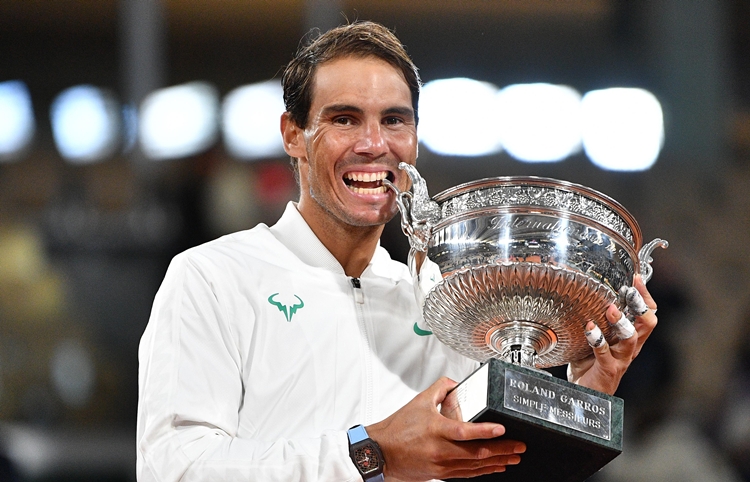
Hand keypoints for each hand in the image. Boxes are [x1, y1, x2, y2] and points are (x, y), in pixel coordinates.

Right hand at [366, 377, 525, 481]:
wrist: (381, 452)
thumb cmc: (397, 429)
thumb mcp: (419, 401)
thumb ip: (440, 388)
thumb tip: (456, 383)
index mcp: (435, 429)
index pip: (465, 431)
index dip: (485, 431)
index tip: (502, 429)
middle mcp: (440, 450)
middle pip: (477, 452)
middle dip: (502, 450)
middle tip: (519, 446)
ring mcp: (442, 465)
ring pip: (475, 466)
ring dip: (497, 462)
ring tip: (514, 457)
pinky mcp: (441, 474)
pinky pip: (467, 474)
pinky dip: (483, 470)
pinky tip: (495, 467)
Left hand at [568, 275, 657, 394]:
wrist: (585, 394)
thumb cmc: (590, 365)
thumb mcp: (596, 339)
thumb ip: (596, 321)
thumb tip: (584, 296)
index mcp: (631, 339)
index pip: (648, 314)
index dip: (646, 296)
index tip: (637, 279)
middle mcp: (630, 348)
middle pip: (647, 324)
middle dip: (640, 304)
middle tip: (629, 290)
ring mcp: (621, 359)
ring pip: (631, 338)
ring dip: (622, 322)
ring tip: (610, 308)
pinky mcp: (608, 368)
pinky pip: (605, 352)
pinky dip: (597, 338)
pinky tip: (589, 327)